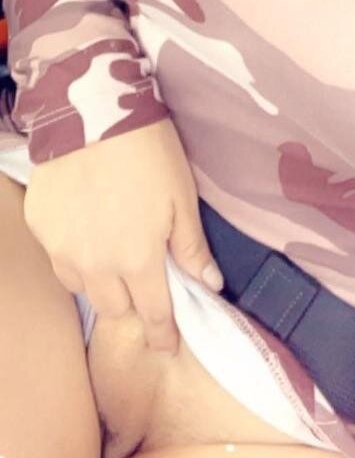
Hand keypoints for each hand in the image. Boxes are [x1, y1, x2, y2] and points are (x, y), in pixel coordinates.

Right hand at [23, 118, 224, 354]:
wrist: (92, 112)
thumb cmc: (147, 152)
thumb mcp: (182, 198)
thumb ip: (191, 247)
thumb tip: (211, 284)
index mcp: (138, 260)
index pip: (153, 312)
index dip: (163, 333)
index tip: (167, 345)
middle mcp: (96, 264)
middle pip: (114, 307)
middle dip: (132, 303)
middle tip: (142, 285)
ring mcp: (62, 247)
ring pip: (82, 287)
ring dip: (100, 282)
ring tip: (112, 258)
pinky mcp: (40, 227)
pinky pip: (58, 257)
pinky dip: (74, 254)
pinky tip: (86, 232)